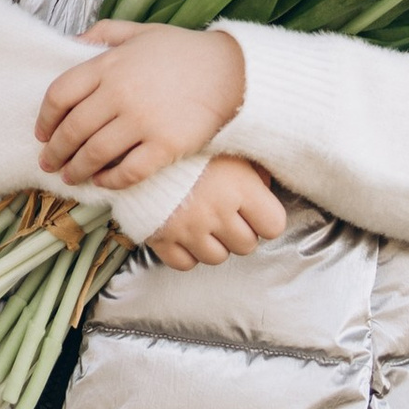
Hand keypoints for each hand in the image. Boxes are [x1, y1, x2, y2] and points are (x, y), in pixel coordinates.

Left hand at [38, 20, 247, 186]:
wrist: (233, 73)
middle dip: (55, 152)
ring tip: (71, 177)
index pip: (59, 95)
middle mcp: (119, 93)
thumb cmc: (184, 52)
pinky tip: (103, 182)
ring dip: (76, 170)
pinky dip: (109, 181)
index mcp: (108, 65)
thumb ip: (105, 34)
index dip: (45, 119)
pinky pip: (127, 171)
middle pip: (72, 130)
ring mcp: (142, 121)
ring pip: (94, 154)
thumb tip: (73, 42)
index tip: (42, 133)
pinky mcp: (165, 146)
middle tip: (49, 163)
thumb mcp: (141, 32)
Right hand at [146, 158, 286, 270]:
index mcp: (239, 187)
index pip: (273, 226)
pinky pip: (184, 264)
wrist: (135, 145)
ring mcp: (188, 229)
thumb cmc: (189, 145)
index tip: (254, 211)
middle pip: (246, 245)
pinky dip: (187, 253)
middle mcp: (216, 212)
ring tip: (204, 222)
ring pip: (217, 258)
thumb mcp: (227, 147)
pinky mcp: (161, 239)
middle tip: (226, 215)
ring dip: (214, 244)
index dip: (265, 219)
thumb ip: (253, 169)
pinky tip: (184, 232)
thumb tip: (265, 188)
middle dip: (239, 232)